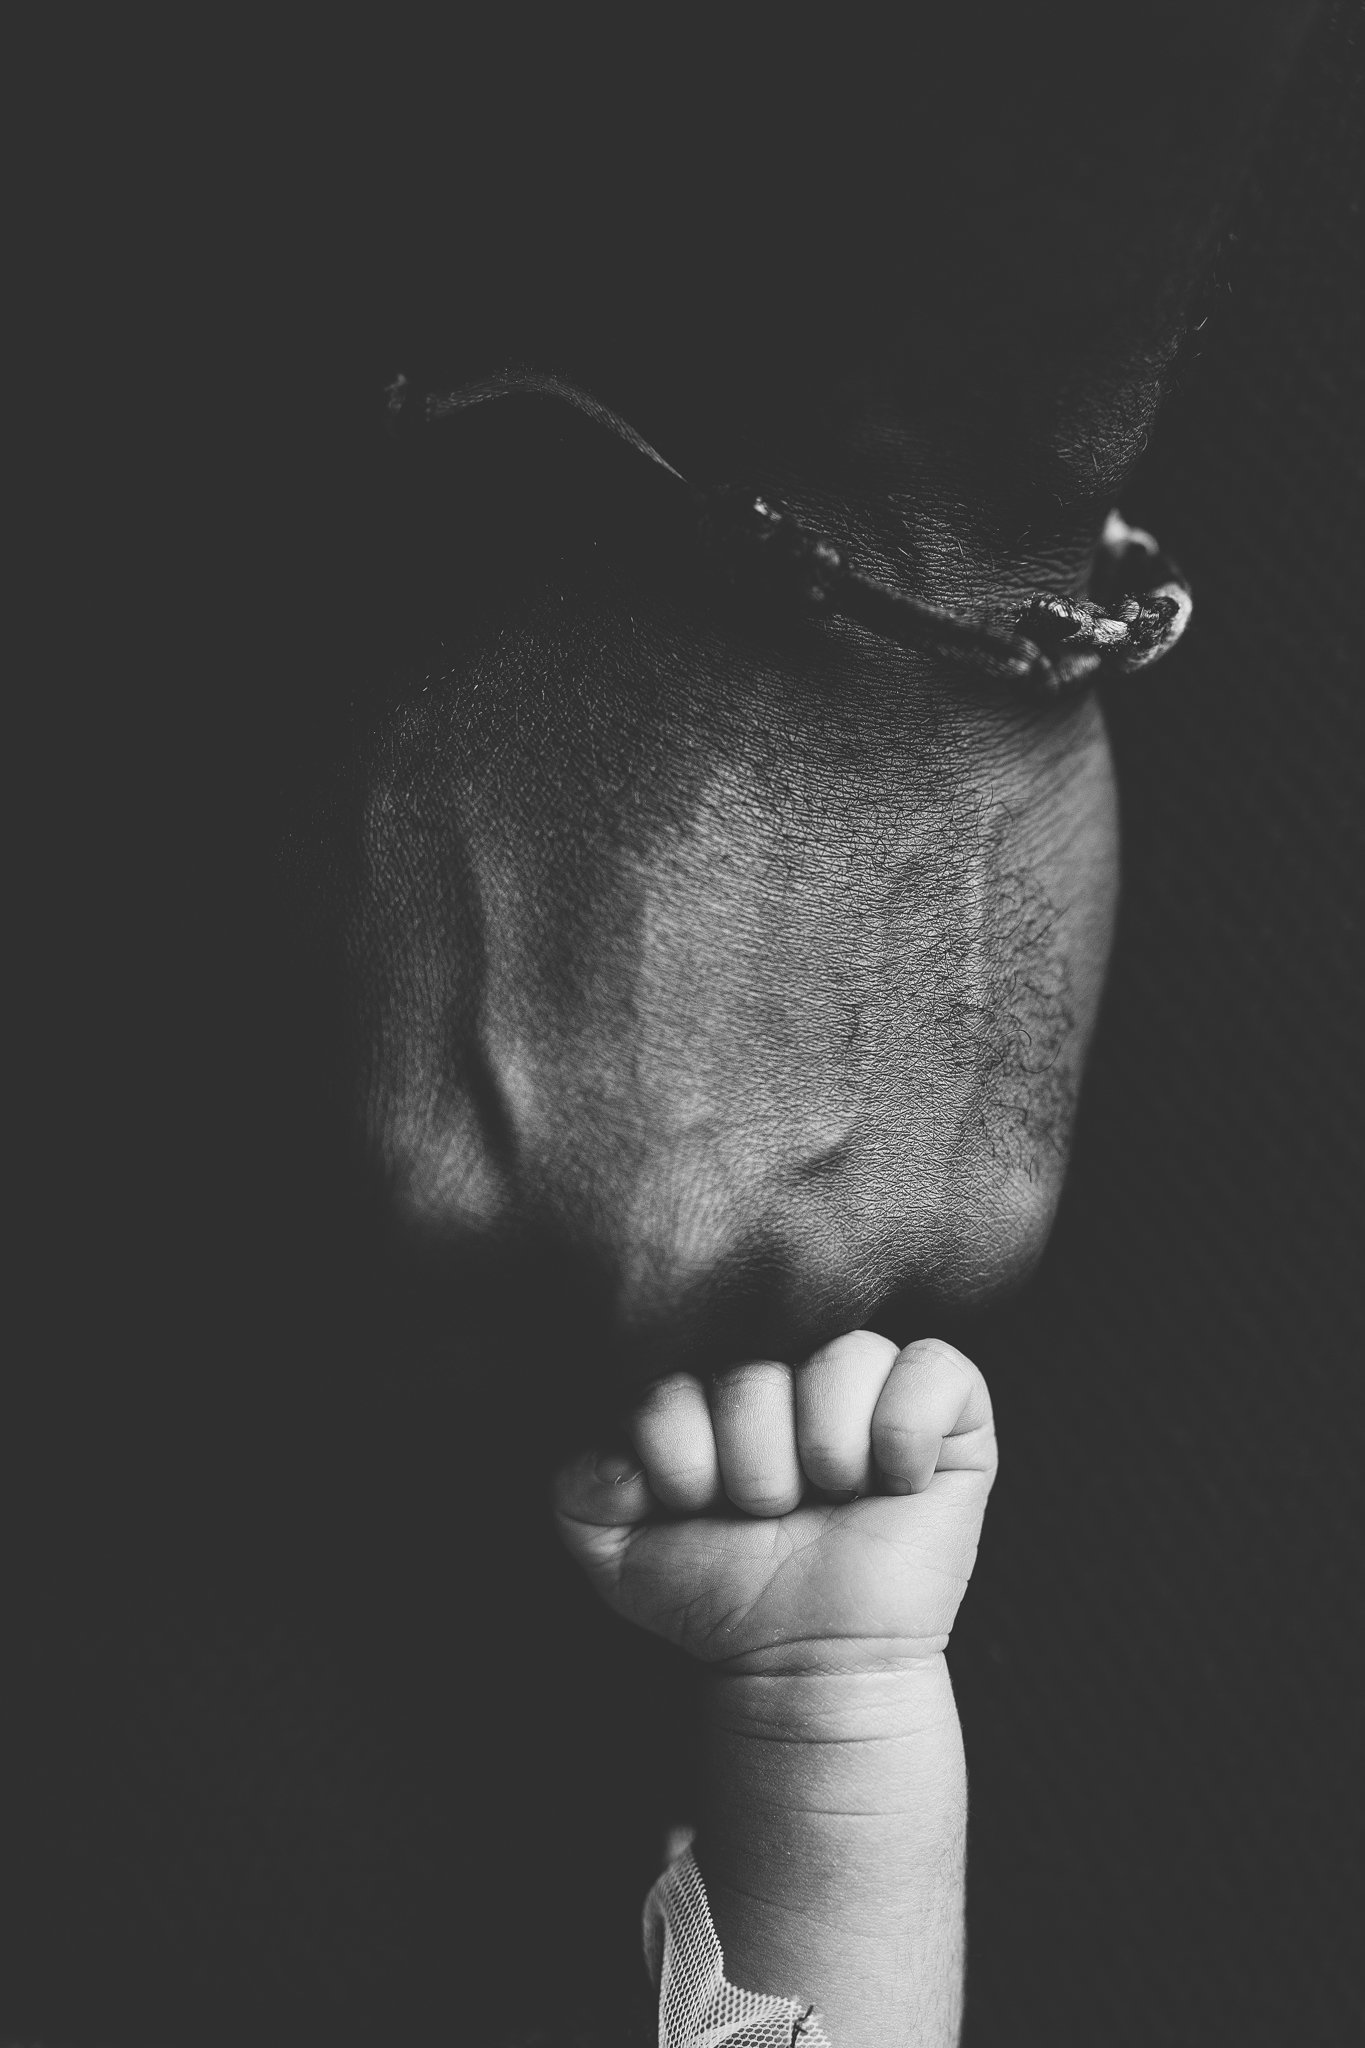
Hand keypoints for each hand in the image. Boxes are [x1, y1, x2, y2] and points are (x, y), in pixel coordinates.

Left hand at [552, 1330, 996, 1675]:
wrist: (803, 1661)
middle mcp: (791, 1356)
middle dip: (753, 1468)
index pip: (680, 1362)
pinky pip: (934, 1367)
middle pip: (757, 1366)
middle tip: (769, 1512)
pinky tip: (891, 1481)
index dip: (680, 1450)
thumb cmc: (716, 1590)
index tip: (695, 1503)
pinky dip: (903, 1432)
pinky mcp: (950, 1405)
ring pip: (844, 1355)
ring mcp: (872, 1376)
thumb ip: (581, 1478)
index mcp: (714, 1367)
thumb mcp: (613, 1543)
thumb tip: (619, 1434)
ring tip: (828, 1498)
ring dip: (825, 1452)